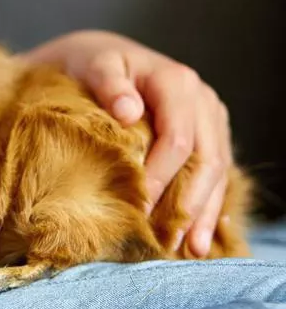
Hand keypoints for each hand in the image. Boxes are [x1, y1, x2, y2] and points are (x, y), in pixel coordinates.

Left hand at [25, 30, 231, 256]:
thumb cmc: (92, 63)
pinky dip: (207, 206)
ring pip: (216, 172)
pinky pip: (214, 175)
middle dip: (187, 204)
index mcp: (177, 82)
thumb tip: (127, 112)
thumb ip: (109, 85)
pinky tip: (199, 235)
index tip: (139, 207)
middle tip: (167, 241)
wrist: (101, 58)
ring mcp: (210, 120)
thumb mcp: (94, 64)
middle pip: (205, 160)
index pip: (177, 139)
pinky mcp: (209, 136)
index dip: (161, 176)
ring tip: (189, 250)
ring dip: (203, 213)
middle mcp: (202, 101)